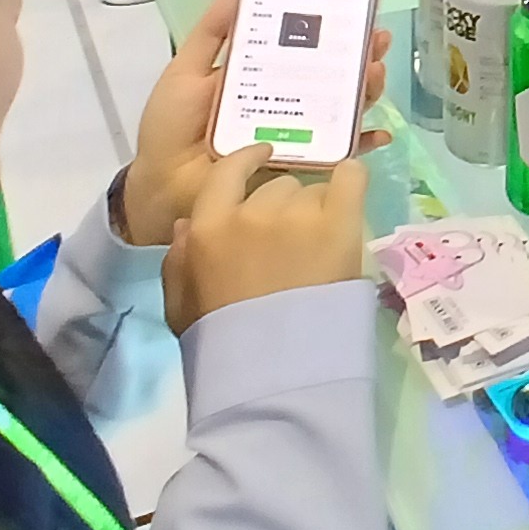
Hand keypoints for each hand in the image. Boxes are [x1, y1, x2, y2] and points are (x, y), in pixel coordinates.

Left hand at [125, 0, 389, 246]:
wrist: (161, 185)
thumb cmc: (170, 127)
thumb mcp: (185, 72)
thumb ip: (210, 36)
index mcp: (261, 76)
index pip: (303, 47)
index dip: (329, 29)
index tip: (353, 9)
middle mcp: (285, 102)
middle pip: (332, 76)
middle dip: (361, 56)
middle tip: (377, 40)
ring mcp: (296, 135)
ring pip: (343, 109)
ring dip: (367, 90)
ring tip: (376, 73)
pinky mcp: (300, 166)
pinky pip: (340, 154)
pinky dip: (363, 144)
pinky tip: (380, 133)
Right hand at [162, 147, 367, 332]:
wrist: (272, 372)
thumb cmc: (221, 344)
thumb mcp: (180, 306)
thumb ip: (177, 261)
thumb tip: (185, 224)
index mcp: (208, 227)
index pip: (228, 171)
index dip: (247, 160)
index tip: (263, 157)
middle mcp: (251, 212)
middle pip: (276, 186)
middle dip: (283, 205)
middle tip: (292, 239)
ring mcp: (296, 216)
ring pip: (312, 190)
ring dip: (316, 208)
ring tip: (319, 243)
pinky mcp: (338, 225)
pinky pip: (350, 178)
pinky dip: (352, 179)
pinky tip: (351, 189)